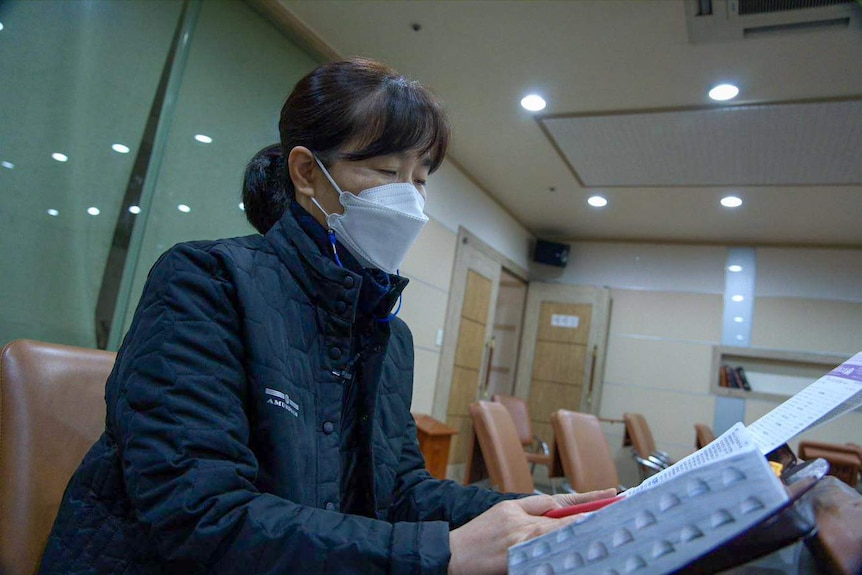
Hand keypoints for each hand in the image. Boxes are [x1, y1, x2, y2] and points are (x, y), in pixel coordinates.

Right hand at [447, 489, 615, 574]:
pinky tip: (575, 554)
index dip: (588, 499)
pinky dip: (558, 555)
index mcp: (521, 509)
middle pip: (565, 519)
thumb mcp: (503, 510)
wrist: (452, 553)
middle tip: (618, 511)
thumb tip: (558, 507)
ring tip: (604, 530)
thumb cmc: (477, 533)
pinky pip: (543, 558)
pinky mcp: (516, 562)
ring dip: (581, 532)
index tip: (612, 494)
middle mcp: (524, 526)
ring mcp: (521, 545)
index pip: (560, 502)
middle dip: (592, 515)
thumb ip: (531, 507)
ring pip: (557, 537)